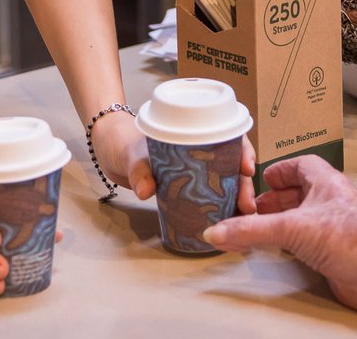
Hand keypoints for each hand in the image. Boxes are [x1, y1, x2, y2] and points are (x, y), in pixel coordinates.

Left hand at [91, 110, 257, 212]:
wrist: (109, 152)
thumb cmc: (122, 142)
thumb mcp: (130, 154)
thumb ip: (138, 171)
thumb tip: (146, 190)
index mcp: (192, 133)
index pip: (228, 136)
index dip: (242, 150)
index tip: (246, 168)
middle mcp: (199, 151)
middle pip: (231, 165)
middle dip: (244, 184)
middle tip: (247, 205)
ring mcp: (194, 170)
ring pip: (224, 183)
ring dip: (235, 199)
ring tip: (241, 218)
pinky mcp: (185, 188)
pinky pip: (207, 196)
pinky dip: (219, 207)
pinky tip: (226, 222)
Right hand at [201, 156, 356, 315]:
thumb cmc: (350, 236)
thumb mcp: (291, 227)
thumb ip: (252, 230)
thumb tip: (216, 232)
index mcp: (325, 183)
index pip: (303, 165)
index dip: (282, 169)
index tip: (263, 176)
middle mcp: (331, 203)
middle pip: (301, 193)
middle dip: (276, 198)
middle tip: (251, 206)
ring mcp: (334, 229)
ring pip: (305, 219)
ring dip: (284, 222)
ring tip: (258, 227)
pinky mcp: (336, 254)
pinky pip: (308, 244)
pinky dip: (291, 246)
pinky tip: (278, 252)